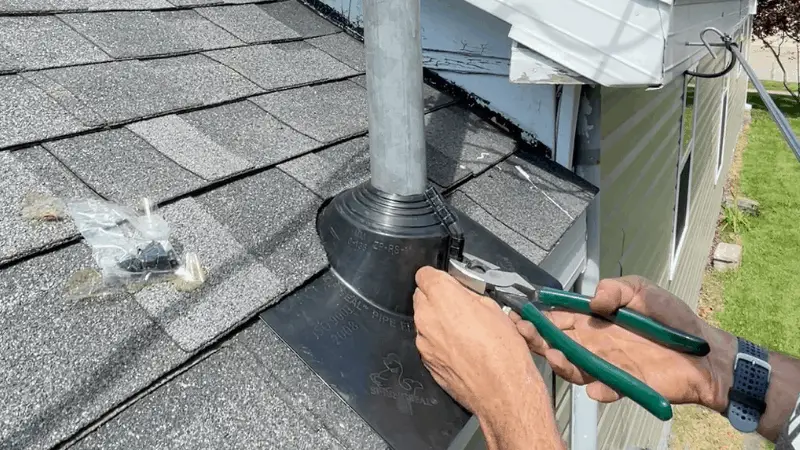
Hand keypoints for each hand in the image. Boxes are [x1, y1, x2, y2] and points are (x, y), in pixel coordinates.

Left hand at [414, 266, 563, 449]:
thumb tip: (463, 294)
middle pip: (422, 296)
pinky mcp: (426, 360)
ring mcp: (423, 341)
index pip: (424, 274)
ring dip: (439, 321)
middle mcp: (426, 317)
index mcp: (442, 297)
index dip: (438, 278)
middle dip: (438, 298)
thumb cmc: (503, 352)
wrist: (502, 391)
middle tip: (461, 307)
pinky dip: (440, 342)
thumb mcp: (494, 309)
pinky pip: (429, 342)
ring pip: (425, 321)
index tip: (448, 283)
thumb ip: (469, 296)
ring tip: (465, 331)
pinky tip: (462, 349)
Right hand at [511, 276, 734, 411]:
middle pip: (557, 343)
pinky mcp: (623, 385)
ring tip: (554, 354)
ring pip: (573, 367)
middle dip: (537, 338)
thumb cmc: (673, 319)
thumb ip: (616, 288)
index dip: (540, 316)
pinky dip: (600, 390)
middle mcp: (595, 343)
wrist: (703, 352)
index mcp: (595, 320)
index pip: (560, 318)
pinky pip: (605, 390)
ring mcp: (607, 365)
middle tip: (524, 332)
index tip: (522, 313)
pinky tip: (598, 387)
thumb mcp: (643, 290)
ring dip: (560, 363)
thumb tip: (594, 300)